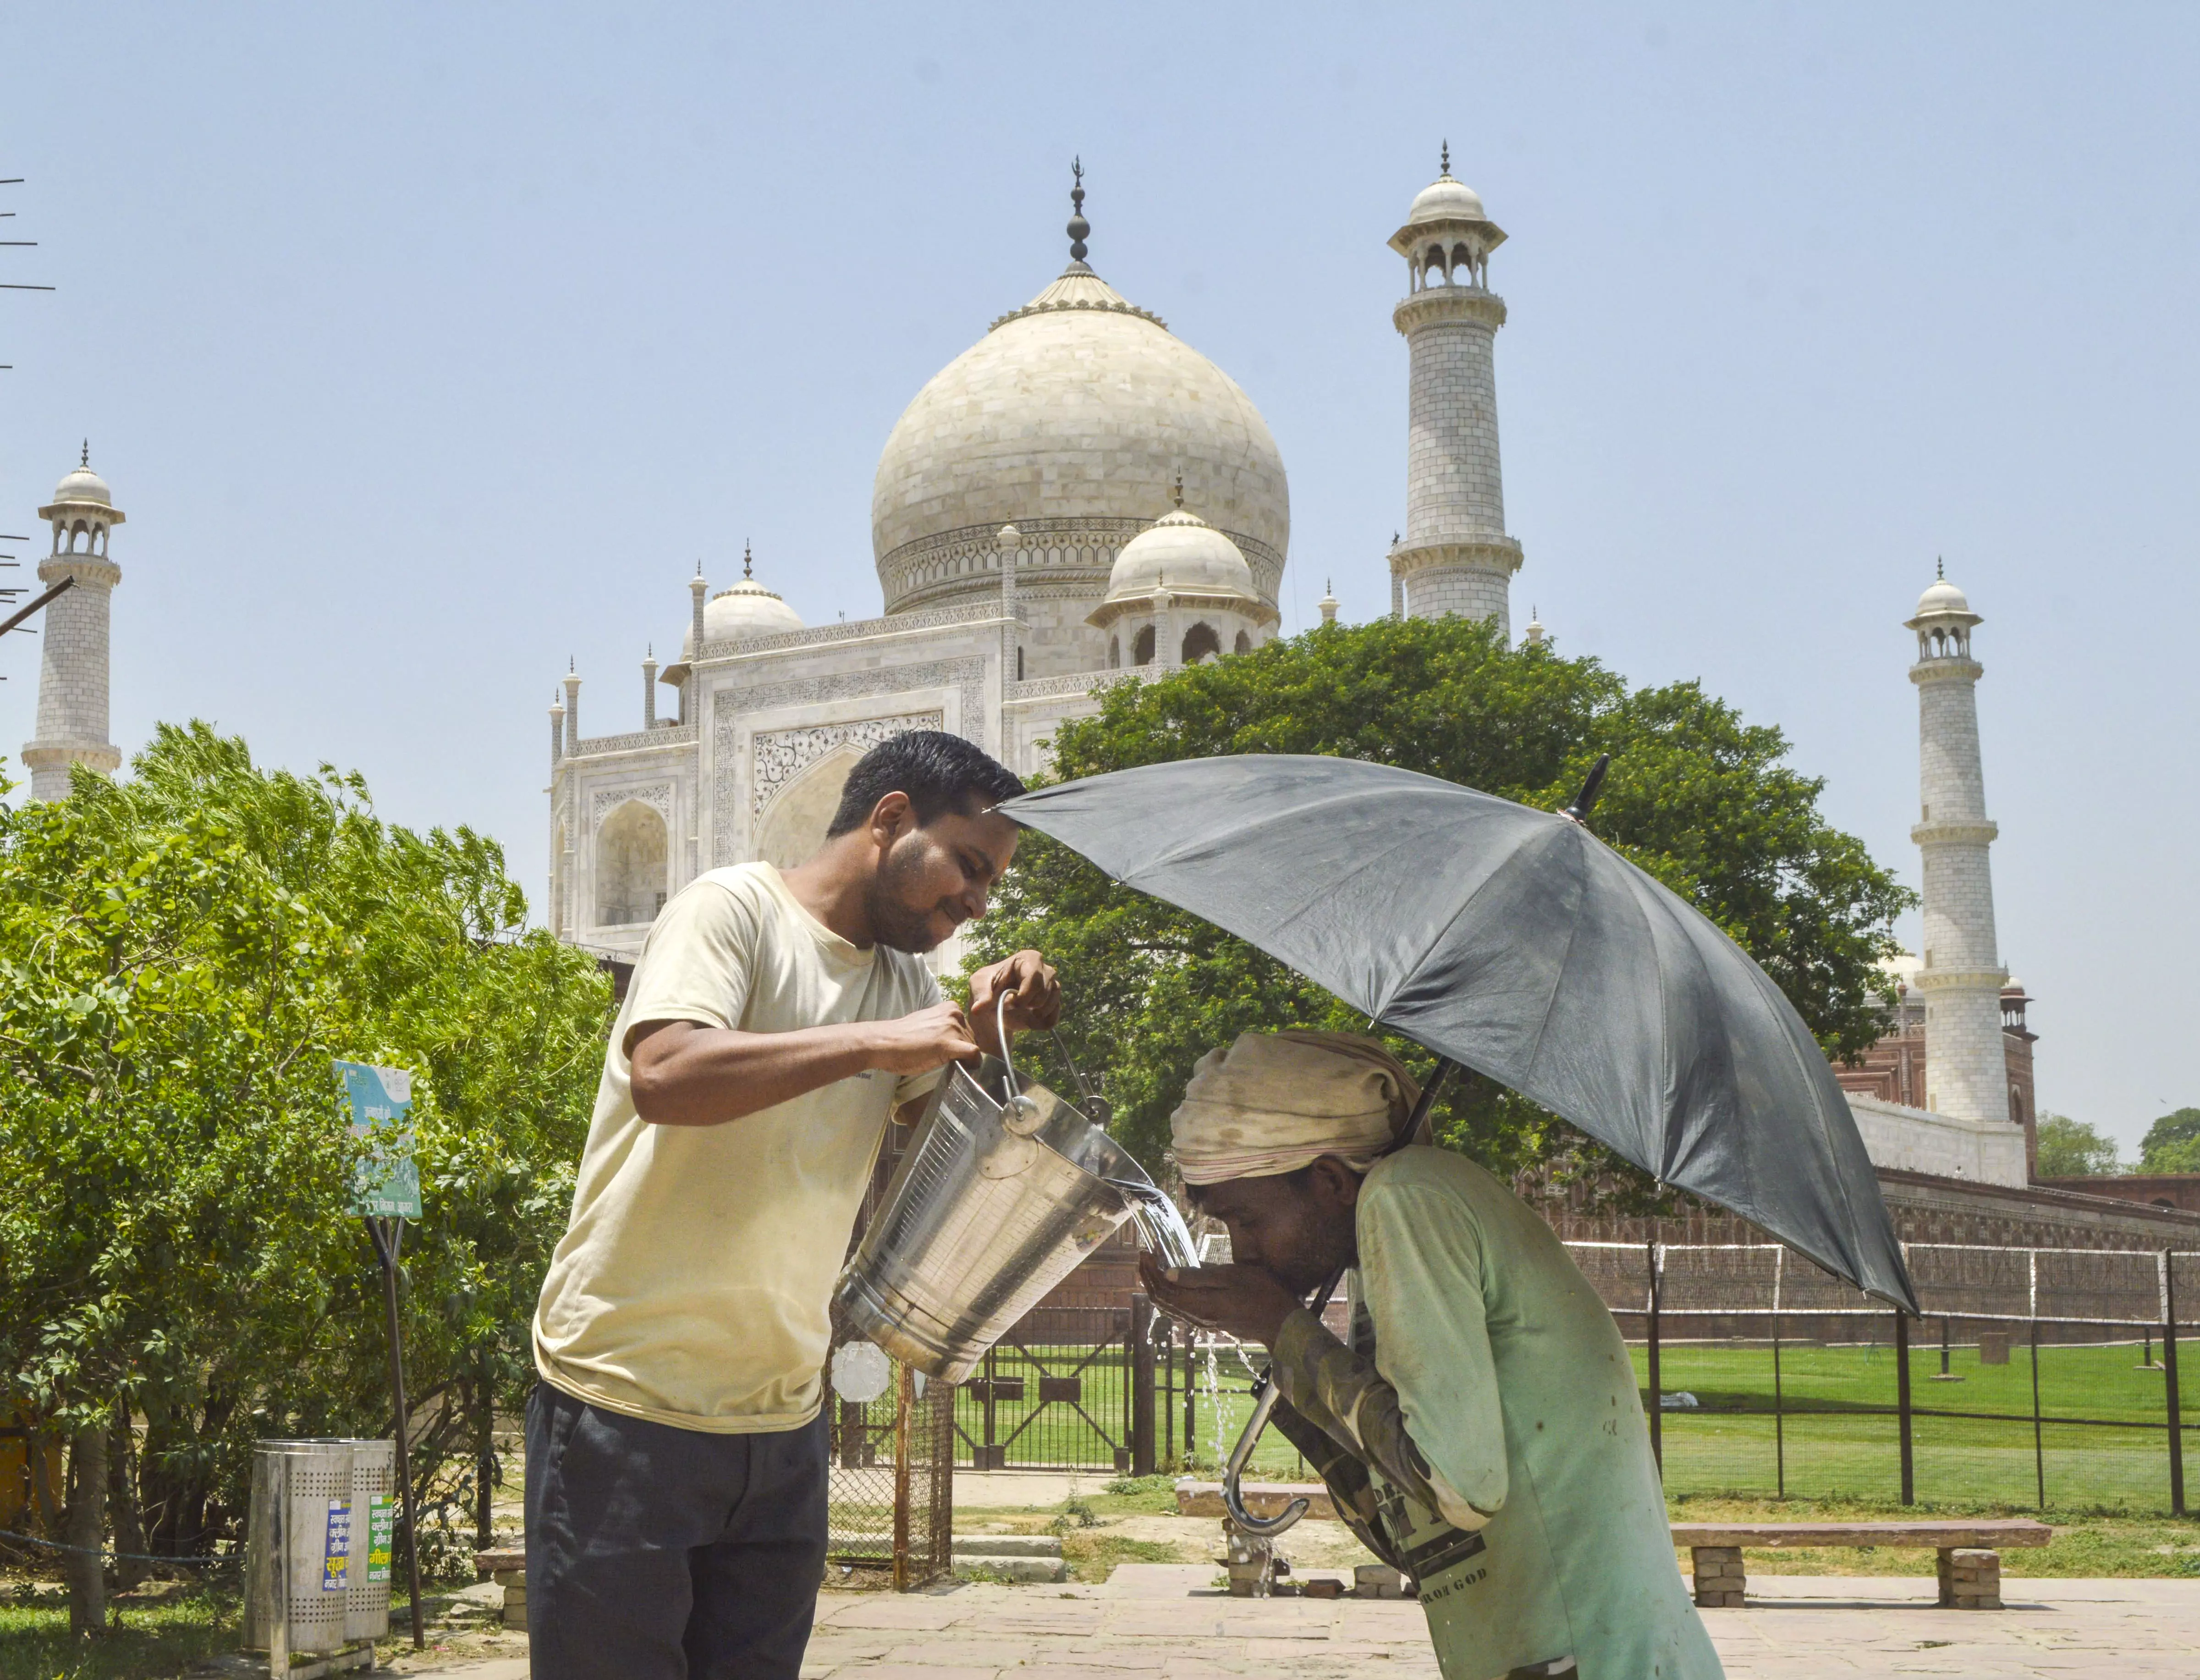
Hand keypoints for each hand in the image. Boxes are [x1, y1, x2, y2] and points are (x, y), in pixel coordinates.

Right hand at [868, 1000, 979, 1075]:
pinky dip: (972, 1064)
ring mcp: (953, 1027)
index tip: (954, 1053)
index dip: (962, 1042)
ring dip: (965, 1059)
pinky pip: (973, 1054)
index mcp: (950, 1007)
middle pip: (972, 1038)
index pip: (967, 1028)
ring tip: (948, 1065)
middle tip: (949, 1062)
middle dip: (964, 1051)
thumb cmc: (901, 1037)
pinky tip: (962, 1069)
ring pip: (973, 1047)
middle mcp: (955, 1014)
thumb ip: (944, 1028)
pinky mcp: (950, 1043)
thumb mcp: (928, 1024)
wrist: (884, 1042)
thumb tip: (955, 1041)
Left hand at [968, 950, 1060, 1053]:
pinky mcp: (1054, 1005)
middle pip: (1044, 993)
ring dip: (1031, 1015)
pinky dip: (1037, 1024)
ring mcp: (1053, 988)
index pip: (1035, 978)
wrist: (994, 1005)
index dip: (1022, 995)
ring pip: (1049, 1007)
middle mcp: (1046, 970)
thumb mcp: (979, 985)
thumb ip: (981, 995)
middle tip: (1010, 1008)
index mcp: (1029, 958)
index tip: (1007, 1004)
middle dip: (1026, 1006)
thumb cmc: (987, 987)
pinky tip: (1025, 1020)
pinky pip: (1052, 1020)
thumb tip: (978, 1009)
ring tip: (1017, 1012)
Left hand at [1139, 1253, 1304, 1348]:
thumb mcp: (1232, 1277)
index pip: (1162, 1291)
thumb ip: (1199, 1276)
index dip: (1149, 1272)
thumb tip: (1167, 1273)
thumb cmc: (1262, 1294)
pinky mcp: (1211, 1321)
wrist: (1283, 1324)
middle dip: (1148, 1277)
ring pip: (1169, 1306)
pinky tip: (1172, 1283)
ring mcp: (1203, 1321)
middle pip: (1161, 1301)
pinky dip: (1170, 1294)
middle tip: (1144, 1255)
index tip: (1145, 1251)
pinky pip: (1180, 1309)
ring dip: (1157, 1286)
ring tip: (1152, 1265)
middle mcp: (1196, 1317)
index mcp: (1199, 1305)